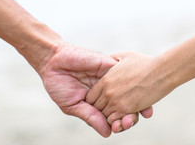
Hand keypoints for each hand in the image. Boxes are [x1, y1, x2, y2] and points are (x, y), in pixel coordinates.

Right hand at [36, 43, 151, 136]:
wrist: (53, 62)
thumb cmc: (60, 85)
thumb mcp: (73, 105)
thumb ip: (90, 117)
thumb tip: (108, 133)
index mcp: (100, 103)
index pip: (115, 115)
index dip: (122, 122)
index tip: (122, 126)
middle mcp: (109, 91)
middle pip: (127, 104)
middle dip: (132, 114)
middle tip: (131, 120)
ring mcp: (111, 78)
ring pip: (130, 90)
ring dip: (139, 100)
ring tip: (142, 110)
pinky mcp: (110, 65)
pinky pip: (126, 71)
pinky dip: (134, 80)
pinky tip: (138, 89)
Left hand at [86, 52, 171, 125]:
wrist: (161, 71)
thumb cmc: (145, 63)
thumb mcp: (125, 56)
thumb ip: (113, 59)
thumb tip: (108, 60)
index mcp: (105, 80)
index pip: (90, 97)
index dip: (96, 100)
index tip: (105, 100)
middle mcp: (107, 92)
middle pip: (96, 108)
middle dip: (103, 110)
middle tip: (113, 108)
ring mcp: (116, 101)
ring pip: (104, 117)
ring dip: (111, 117)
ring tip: (121, 113)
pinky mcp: (126, 109)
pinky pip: (114, 121)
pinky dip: (118, 122)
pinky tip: (126, 116)